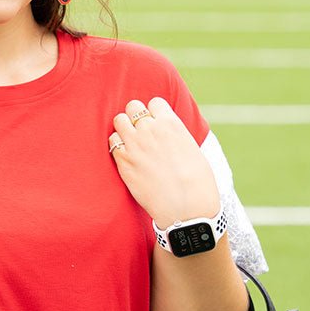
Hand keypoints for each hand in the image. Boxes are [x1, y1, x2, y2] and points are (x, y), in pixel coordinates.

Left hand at [109, 97, 219, 229]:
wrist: (186, 208)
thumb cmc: (197, 182)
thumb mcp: (192, 148)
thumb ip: (176, 134)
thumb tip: (169, 131)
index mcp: (171, 124)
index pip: (154, 102)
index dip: (155, 113)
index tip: (157, 125)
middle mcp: (150, 129)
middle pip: (133, 106)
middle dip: (136, 117)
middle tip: (141, 132)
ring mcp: (135, 144)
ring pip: (119, 120)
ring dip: (124, 128)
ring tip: (132, 142)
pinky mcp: (124, 161)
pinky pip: (112, 141)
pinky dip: (117, 146)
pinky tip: (126, 156)